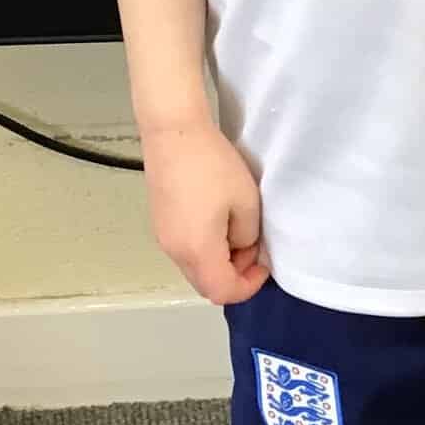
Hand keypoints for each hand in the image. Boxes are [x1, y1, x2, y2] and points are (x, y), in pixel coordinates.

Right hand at [140, 123, 272, 304]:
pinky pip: (185, 250)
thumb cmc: (213, 166)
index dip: (247, 286)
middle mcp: (174, 251)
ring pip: (195, 267)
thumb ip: (248, 236)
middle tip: (253, 246)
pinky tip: (217, 219)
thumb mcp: (247, 202)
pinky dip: (205, 248)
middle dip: (234, 274)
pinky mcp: (160, 221)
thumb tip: (240, 246)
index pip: (222, 292)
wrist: (173, 132)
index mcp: (197, 251)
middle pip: (205, 284)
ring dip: (219, 260)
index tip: (264, 264)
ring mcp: (163, 237)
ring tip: (238, 229)